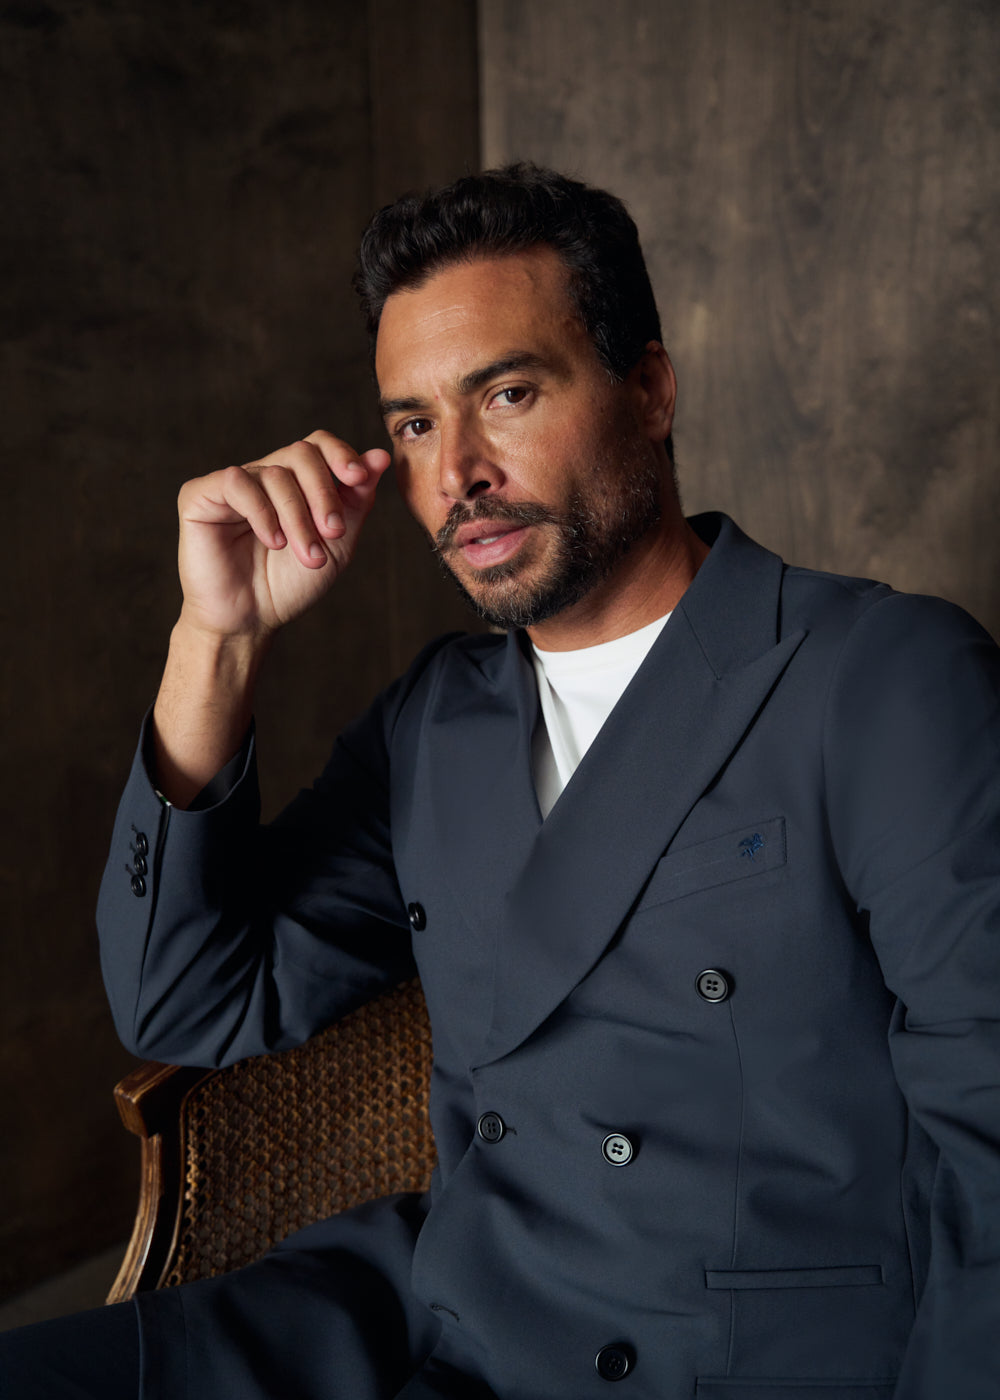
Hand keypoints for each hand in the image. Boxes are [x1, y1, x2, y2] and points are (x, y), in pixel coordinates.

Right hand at [176, 430, 390, 639]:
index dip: (340, 454)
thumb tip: (380, 456)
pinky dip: (262, 512)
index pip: (318, 445)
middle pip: (302, 453)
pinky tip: (272, 541)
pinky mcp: (200, 495)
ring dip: (298, 518)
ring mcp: (233, 483)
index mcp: (296, 482)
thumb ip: (357, 499)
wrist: (251, 620)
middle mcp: (264, 475)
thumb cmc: (291, 584)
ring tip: (307, 555)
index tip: (359, 477)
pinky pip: (237, 483)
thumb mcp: (337, 542)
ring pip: (275, 474)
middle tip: (333, 533)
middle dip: (324, 493)